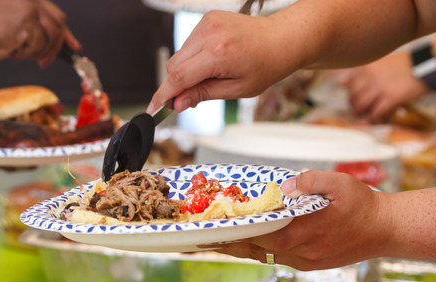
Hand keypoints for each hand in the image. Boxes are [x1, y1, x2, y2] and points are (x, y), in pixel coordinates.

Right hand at [0, 0, 79, 65]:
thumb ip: (36, 28)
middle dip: (56, 46)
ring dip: (37, 52)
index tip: (75, 47)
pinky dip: (28, 53)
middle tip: (45, 63)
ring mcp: (29, 5)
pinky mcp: (26, 18)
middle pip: (59, 23)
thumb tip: (64, 42)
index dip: (66, 33)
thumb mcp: (15, 26)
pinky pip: (39, 44)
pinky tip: (12, 50)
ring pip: (50, 36)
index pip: (55, 13)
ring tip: (18, 52)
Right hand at [148, 10, 294, 113]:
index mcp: (219, 53)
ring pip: (179, 55)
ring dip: (185, 71)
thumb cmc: (266, 65)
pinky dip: (193, 57)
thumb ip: (203, 95)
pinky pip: (189, 44)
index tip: (154, 109)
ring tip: (210, 77)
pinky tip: (211, 62)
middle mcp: (210, 34)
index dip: (163, 95)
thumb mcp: (236, 89)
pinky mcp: (207, 18)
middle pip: (174, 66)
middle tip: (188, 100)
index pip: (178, 77)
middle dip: (175, 85)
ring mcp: (207, 23)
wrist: (281, 40)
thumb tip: (178, 103)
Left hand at [216, 171, 392, 270]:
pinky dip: (261, 250)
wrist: (387, 229)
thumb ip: (310, 181)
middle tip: (206, 239)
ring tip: (218, 241)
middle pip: (258, 251)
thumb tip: (284, 185)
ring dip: (243, 249)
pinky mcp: (311, 264)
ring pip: (266, 257)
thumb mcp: (339, 183)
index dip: (238, 235)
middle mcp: (304, 252)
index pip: (264, 236)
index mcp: (307, 232)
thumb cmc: (364, 204)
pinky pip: (279, 259)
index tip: (215, 232)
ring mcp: (307, 261)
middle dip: (231, 245)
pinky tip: (248, 242)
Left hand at [343, 51, 428, 121]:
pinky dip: (374, 118)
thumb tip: (341, 84)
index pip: (350, 85)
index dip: (351, 95)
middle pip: (353, 97)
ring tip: (366, 115)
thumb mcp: (381, 63)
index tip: (355, 99)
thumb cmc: (405, 64)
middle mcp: (370, 76)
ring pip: (361, 106)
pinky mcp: (391, 98)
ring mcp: (380, 87)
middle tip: (359, 110)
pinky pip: (375, 113)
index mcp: (367, 67)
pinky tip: (376, 118)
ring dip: (362, 113)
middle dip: (354, 106)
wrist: (426, 65)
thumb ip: (361, 73)